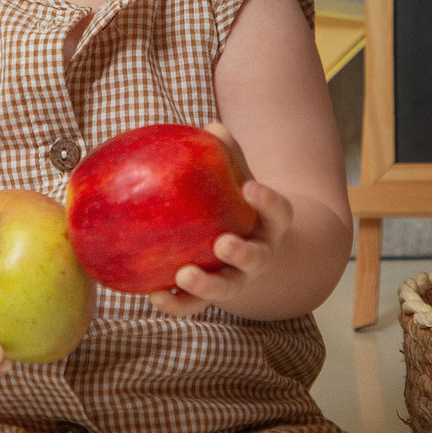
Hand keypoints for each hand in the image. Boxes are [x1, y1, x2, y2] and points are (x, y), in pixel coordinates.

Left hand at [148, 123, 288, 318]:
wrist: (242, 246)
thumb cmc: (235, 202)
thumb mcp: (238, 177)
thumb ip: (227, 155)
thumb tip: (210, 128)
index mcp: (270, 224)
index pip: (278, 212)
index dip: (268, 201)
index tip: (250, 187)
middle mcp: (258, 256)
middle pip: (255, 260)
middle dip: (241, 254)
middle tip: (223, 243)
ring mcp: (236, 280)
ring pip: (226, 290)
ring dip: (206, 286)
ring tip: (184, 274)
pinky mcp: (209, 297)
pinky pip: (193, 305)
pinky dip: (175, 303)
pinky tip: (153, 294)